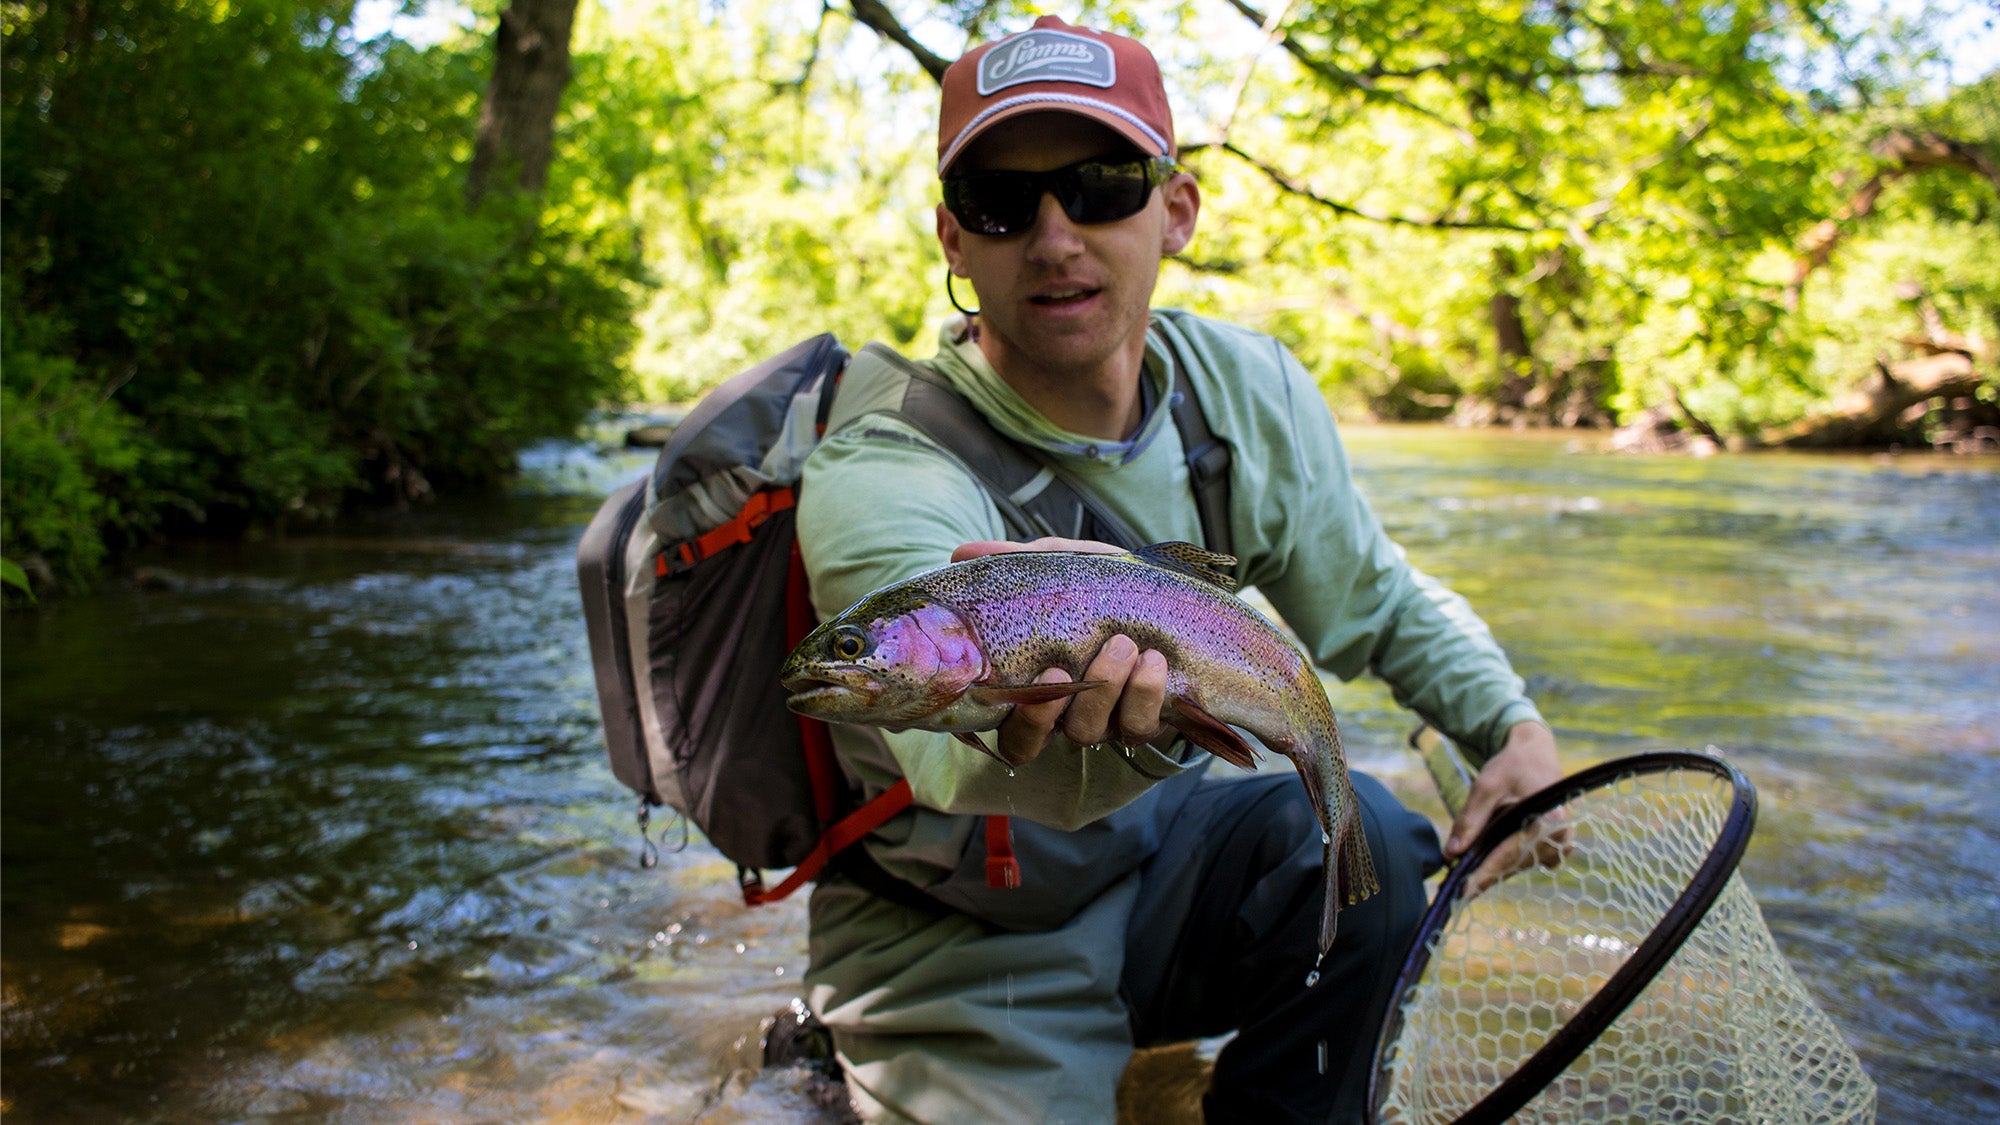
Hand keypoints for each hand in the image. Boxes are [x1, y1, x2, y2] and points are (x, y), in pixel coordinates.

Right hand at [951, 539, 1171, 766]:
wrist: (1163, 594)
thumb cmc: (1099, 588)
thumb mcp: (1060, 568)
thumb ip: (1016, 562)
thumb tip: (962, 554)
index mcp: (1030, 687)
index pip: (1008, 729)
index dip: (1020, 720)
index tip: (1039, 677)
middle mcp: (1060, 714)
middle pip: (1038, 740)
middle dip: (1049, 710)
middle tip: (1063, 666)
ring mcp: (1101, 720)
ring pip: (1089, 731)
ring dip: (1104, 690)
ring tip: (1122, 645)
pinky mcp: (1143, 718)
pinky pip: (1138, 725)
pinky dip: (1145, 694)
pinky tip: (1153, 660)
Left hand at [1447, 721, 1566, 892]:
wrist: (1536, 753)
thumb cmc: (1512, 766)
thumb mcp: (1486, 786)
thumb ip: (1470, 820)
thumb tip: (1452, 854)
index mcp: (1550, 819)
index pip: (1512, 853)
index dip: (1486, 873)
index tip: (1464, 891)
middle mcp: (1561, 836)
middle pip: (1515, 863)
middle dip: (1485, 874)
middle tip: (1457, 888)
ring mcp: (1561, 844)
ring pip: (1519, 865)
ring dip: (1494, 869)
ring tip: (1467, 876)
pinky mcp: (1555, 847)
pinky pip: (1525, 860)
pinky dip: (1505, 861)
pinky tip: (1485, 862)